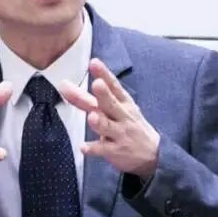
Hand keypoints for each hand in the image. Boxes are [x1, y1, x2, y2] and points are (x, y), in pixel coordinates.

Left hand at [59, 58, 159, 178]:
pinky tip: (83, 147)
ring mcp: (120, 134)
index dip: (104, 74)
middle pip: (112, 104)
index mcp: (123, 102)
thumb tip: (64, 85)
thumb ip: (86, 98)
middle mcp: (122, 116)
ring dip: (99, 122)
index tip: (94, 63)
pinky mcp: (116, 151)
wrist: (153, 154)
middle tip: (97, 84)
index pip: (114, 85)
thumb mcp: (115, 108)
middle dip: (104, 94)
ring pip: (108, 127)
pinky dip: (93, 149)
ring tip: (92, 117)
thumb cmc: (128, 124)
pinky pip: (103, 149)